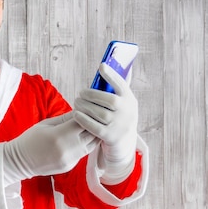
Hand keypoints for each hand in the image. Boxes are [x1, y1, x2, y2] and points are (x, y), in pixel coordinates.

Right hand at [3, 112, 98, 184]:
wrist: (20, 161)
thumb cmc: (30, 139)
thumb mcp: (46, 124)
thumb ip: (65, 118)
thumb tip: (80, 110)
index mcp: (60, 135)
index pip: (82, 121)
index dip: (87, 113)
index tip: (87, 107)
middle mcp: (68, 148)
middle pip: (91, 133)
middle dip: (93, 123)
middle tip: (93, 116)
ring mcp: (70, 159)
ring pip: (92, 144)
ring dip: (92, 135)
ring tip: (90, 126)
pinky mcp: (71, 166)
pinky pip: (84, 153)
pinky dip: (85, 144)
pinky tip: (81, 138)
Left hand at [73, 63, 137, 180]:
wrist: (124, 143)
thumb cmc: (118, 116)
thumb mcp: (122, 103)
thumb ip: (115, 88)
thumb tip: (105, 66)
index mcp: (130, 100)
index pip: (122, 85)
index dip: (112, 75)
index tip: (101, 66)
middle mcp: (128, 113)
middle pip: (109, 100)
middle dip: (92, 94)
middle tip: (80, 93)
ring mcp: (120, 126)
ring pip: (100, 113)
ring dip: (85, 106)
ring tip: (77, 102)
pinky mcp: (110, 137)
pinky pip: (94, 126)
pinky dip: (83, 119)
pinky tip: (76, 114)